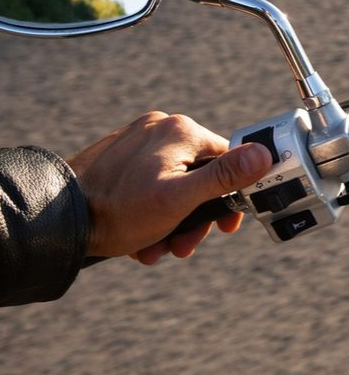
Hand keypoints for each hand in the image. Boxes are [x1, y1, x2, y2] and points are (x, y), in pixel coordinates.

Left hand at [68, 111, 272, 262]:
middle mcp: (161, 128)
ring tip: (157, 247)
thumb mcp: (181, 199)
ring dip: (173, 221)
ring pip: (175, 183)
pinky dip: (153, 212)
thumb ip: (225, 177)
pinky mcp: (121, 155)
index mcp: (181, 131)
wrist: (58, 218)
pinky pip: (151, 183)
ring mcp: (138, 140)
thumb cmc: (119, 211)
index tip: (226, 225)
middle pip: (200, 176)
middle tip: (185, 244)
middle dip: (195, 217)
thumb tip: (264, 154)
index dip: (232, 196)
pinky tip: (142, 236)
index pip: (229, 159)